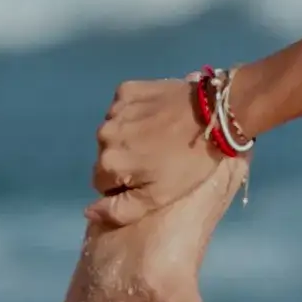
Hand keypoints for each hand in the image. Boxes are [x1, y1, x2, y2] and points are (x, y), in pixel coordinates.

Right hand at [87, 68, 243, 228]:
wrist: (214, 115)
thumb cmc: (189, 162)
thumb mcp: (158, 197)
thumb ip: (120, 210)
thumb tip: (88, 211)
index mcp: (108, 163)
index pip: (103, 183)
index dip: (125, 184)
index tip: (148, 177)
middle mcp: (104, 135)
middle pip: (106, 156)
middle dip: (126, 159)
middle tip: (156, 157)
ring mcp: (114, 110)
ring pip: (113, 132)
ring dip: (129, 136)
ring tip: (159, 137)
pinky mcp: (126, 89)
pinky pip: (122, 108)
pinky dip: (135, 114)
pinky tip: (157, 116)